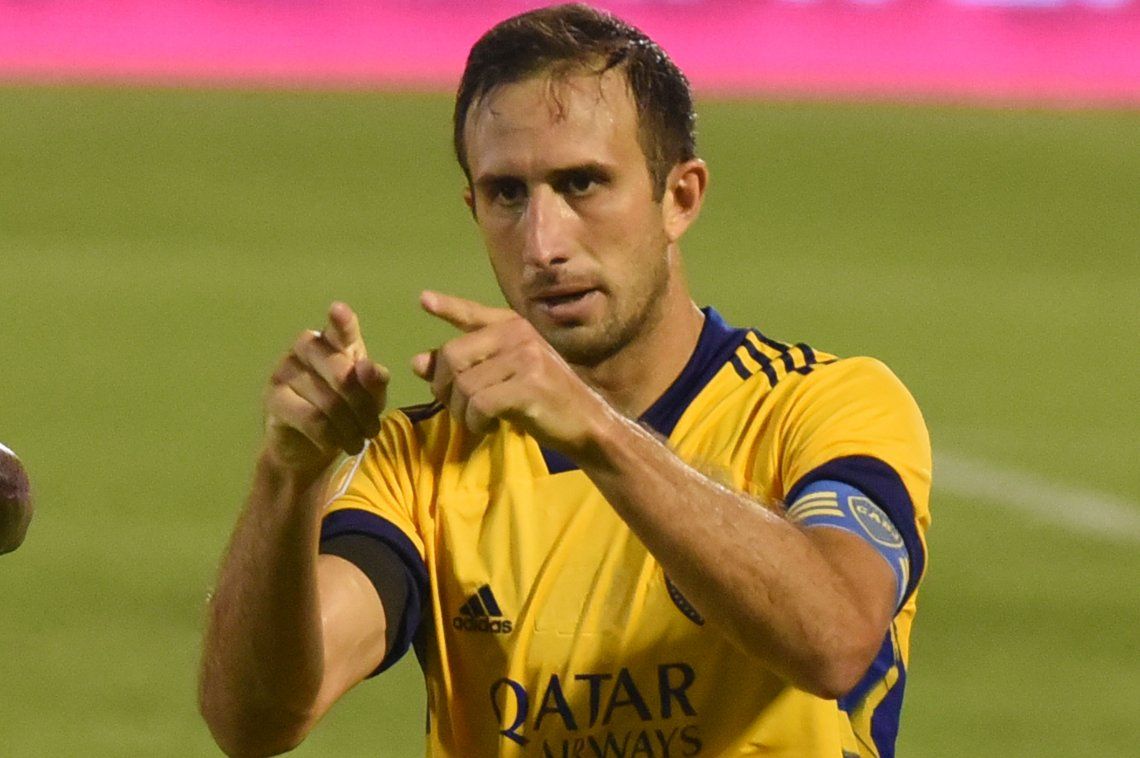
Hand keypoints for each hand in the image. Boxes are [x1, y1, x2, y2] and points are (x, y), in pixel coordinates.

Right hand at [264, 302, 388, 473]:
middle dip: (363, 406)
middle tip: (373, 429)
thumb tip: (370, 368)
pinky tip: (339, 445)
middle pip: (341, 373)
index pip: (339, 330)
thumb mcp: (369, 398)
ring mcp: (285, 370)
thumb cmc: (344, 412)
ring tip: (359, 441)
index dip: (341, 322)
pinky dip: (331, 436)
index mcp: (332, 342)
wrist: (310, 448)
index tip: (339, 310)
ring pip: (329, 401)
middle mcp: (306, 348)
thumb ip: (374, 381)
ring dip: (350, 428)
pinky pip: (311, 419)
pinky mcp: (274, 398)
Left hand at [411, 291, 609, 458]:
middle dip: (445, 388)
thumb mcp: (505, 378)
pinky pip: (479, 405)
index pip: (474, 314)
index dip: (448, 308)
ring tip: (479, 421)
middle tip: (459, 408)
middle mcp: (518, 334)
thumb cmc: (546, 402)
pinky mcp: (528, 385)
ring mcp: (525, 357)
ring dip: (462, 412)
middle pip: (453, 356)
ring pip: (464, 385)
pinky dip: (476, 422)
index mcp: (515, 327)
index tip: (424, 301)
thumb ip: (466, 367)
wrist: (588, 425)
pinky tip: (488, 427)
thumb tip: (418, 362)